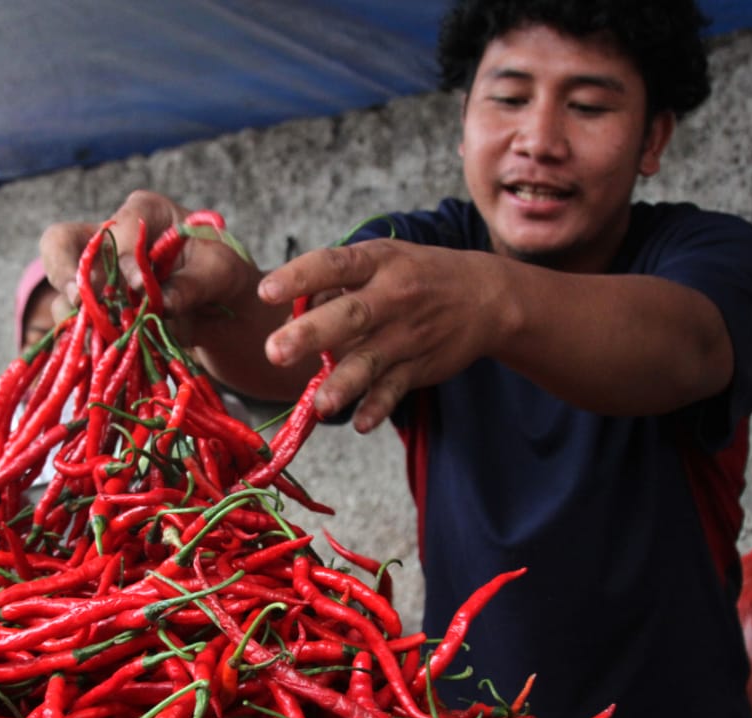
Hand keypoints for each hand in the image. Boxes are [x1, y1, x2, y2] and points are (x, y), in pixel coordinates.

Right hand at [39, 190, 295, 400]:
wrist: (219, 307)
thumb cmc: (221, 276)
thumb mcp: (222, 273)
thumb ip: (193, 283)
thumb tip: (162, 300)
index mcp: (144, 212)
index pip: (119, 227)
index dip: (124, 257)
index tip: (139, 285)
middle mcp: (108, 236)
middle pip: (61, 242)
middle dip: (65, 274)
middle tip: (77, 302)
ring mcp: (92, 273)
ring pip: (60, 287)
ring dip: (75, 315)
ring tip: (95, 335)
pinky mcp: (91, 308)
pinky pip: (70, 322)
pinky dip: (81, 338)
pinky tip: (96, 352)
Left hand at [257, 239, 508, 431]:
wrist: (487, 296)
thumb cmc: (418, 275)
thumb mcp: (383, 260)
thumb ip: (335, 281)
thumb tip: (286, 306)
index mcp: (377, 263)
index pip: (333, 265)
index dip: (299, 277)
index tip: (264, 292)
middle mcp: (392, 297)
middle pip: (348, 315)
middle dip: (310, 334)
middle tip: (273, 352)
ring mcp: (407, 334)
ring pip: (371, 359)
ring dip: (344, 382)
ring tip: (319, 404)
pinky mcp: (421, 365)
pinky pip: (396, 389)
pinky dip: (379, 407)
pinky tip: (360, 424)